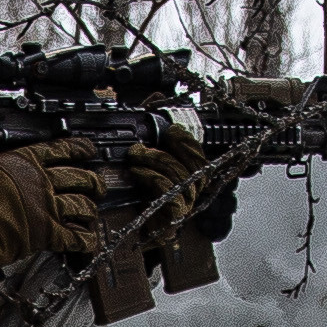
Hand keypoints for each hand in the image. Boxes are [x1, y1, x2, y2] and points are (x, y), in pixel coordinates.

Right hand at [0, 138, 107, 265]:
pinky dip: (85, 239)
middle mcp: (41, 181)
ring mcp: (47, 207)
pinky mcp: (46, 234)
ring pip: (83, 205)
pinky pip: (75, 237)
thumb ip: (3, 169)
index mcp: (25, 161)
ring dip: (91, 210)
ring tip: (93, 212)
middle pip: (80, 177)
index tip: (89, 150)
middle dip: (93, 182)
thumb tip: (2, 171)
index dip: (81, 149)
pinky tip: (88, 240)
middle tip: (97, 186)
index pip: (62, 149)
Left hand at [138, 118, 226, 248]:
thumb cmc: (140, 191)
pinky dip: (151, 177)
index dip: (186, 139)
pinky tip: (137, 172)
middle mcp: (192, 188)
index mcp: (190, 174)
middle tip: (144, 143)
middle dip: (169, 148)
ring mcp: (184, 203)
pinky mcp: (172, 216)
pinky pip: (168, 191)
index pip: (198, 153)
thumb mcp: (145, 154)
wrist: (128, 230)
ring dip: (154, 160)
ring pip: (178, 174)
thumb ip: (152, 125)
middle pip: (194, 163)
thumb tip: (156, 97)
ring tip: (135, 155)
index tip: (169, 129)